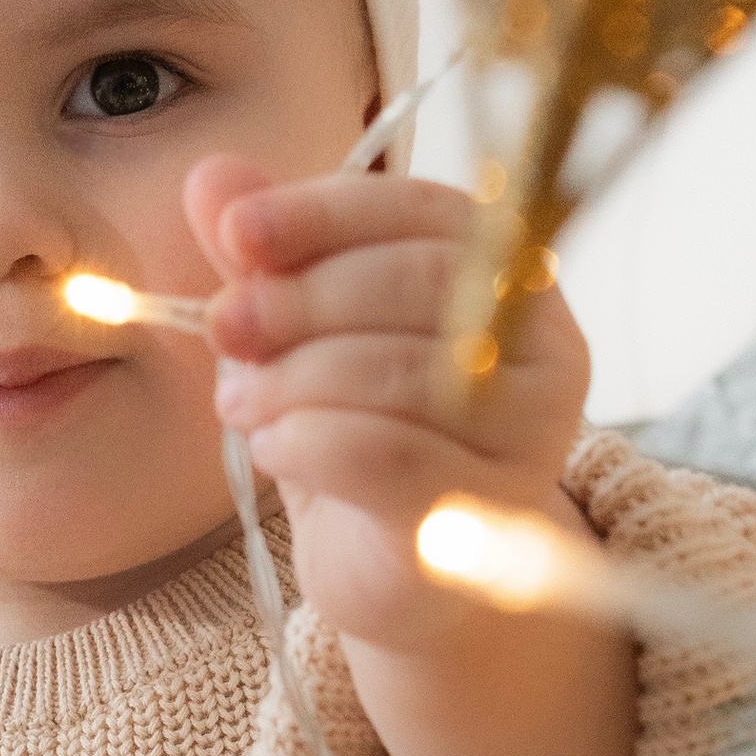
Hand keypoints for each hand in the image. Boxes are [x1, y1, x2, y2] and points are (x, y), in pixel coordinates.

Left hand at [187, 153, 592, 657]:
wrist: (408, 577)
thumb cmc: (366, 440)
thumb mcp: (308, 338)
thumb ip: (273, 259)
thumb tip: (211, 178)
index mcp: (510, 275)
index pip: (425, 211)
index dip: (325, 211)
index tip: (237, 232)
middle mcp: (544, 346)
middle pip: (420, 282)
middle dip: (301, 296)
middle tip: (224, 326)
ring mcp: (530, 434)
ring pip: (400, 372)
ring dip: (294, 378)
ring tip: (237, 401)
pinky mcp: (488, 512)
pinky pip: (390, 458)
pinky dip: (311, 442)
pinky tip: (272, 447)